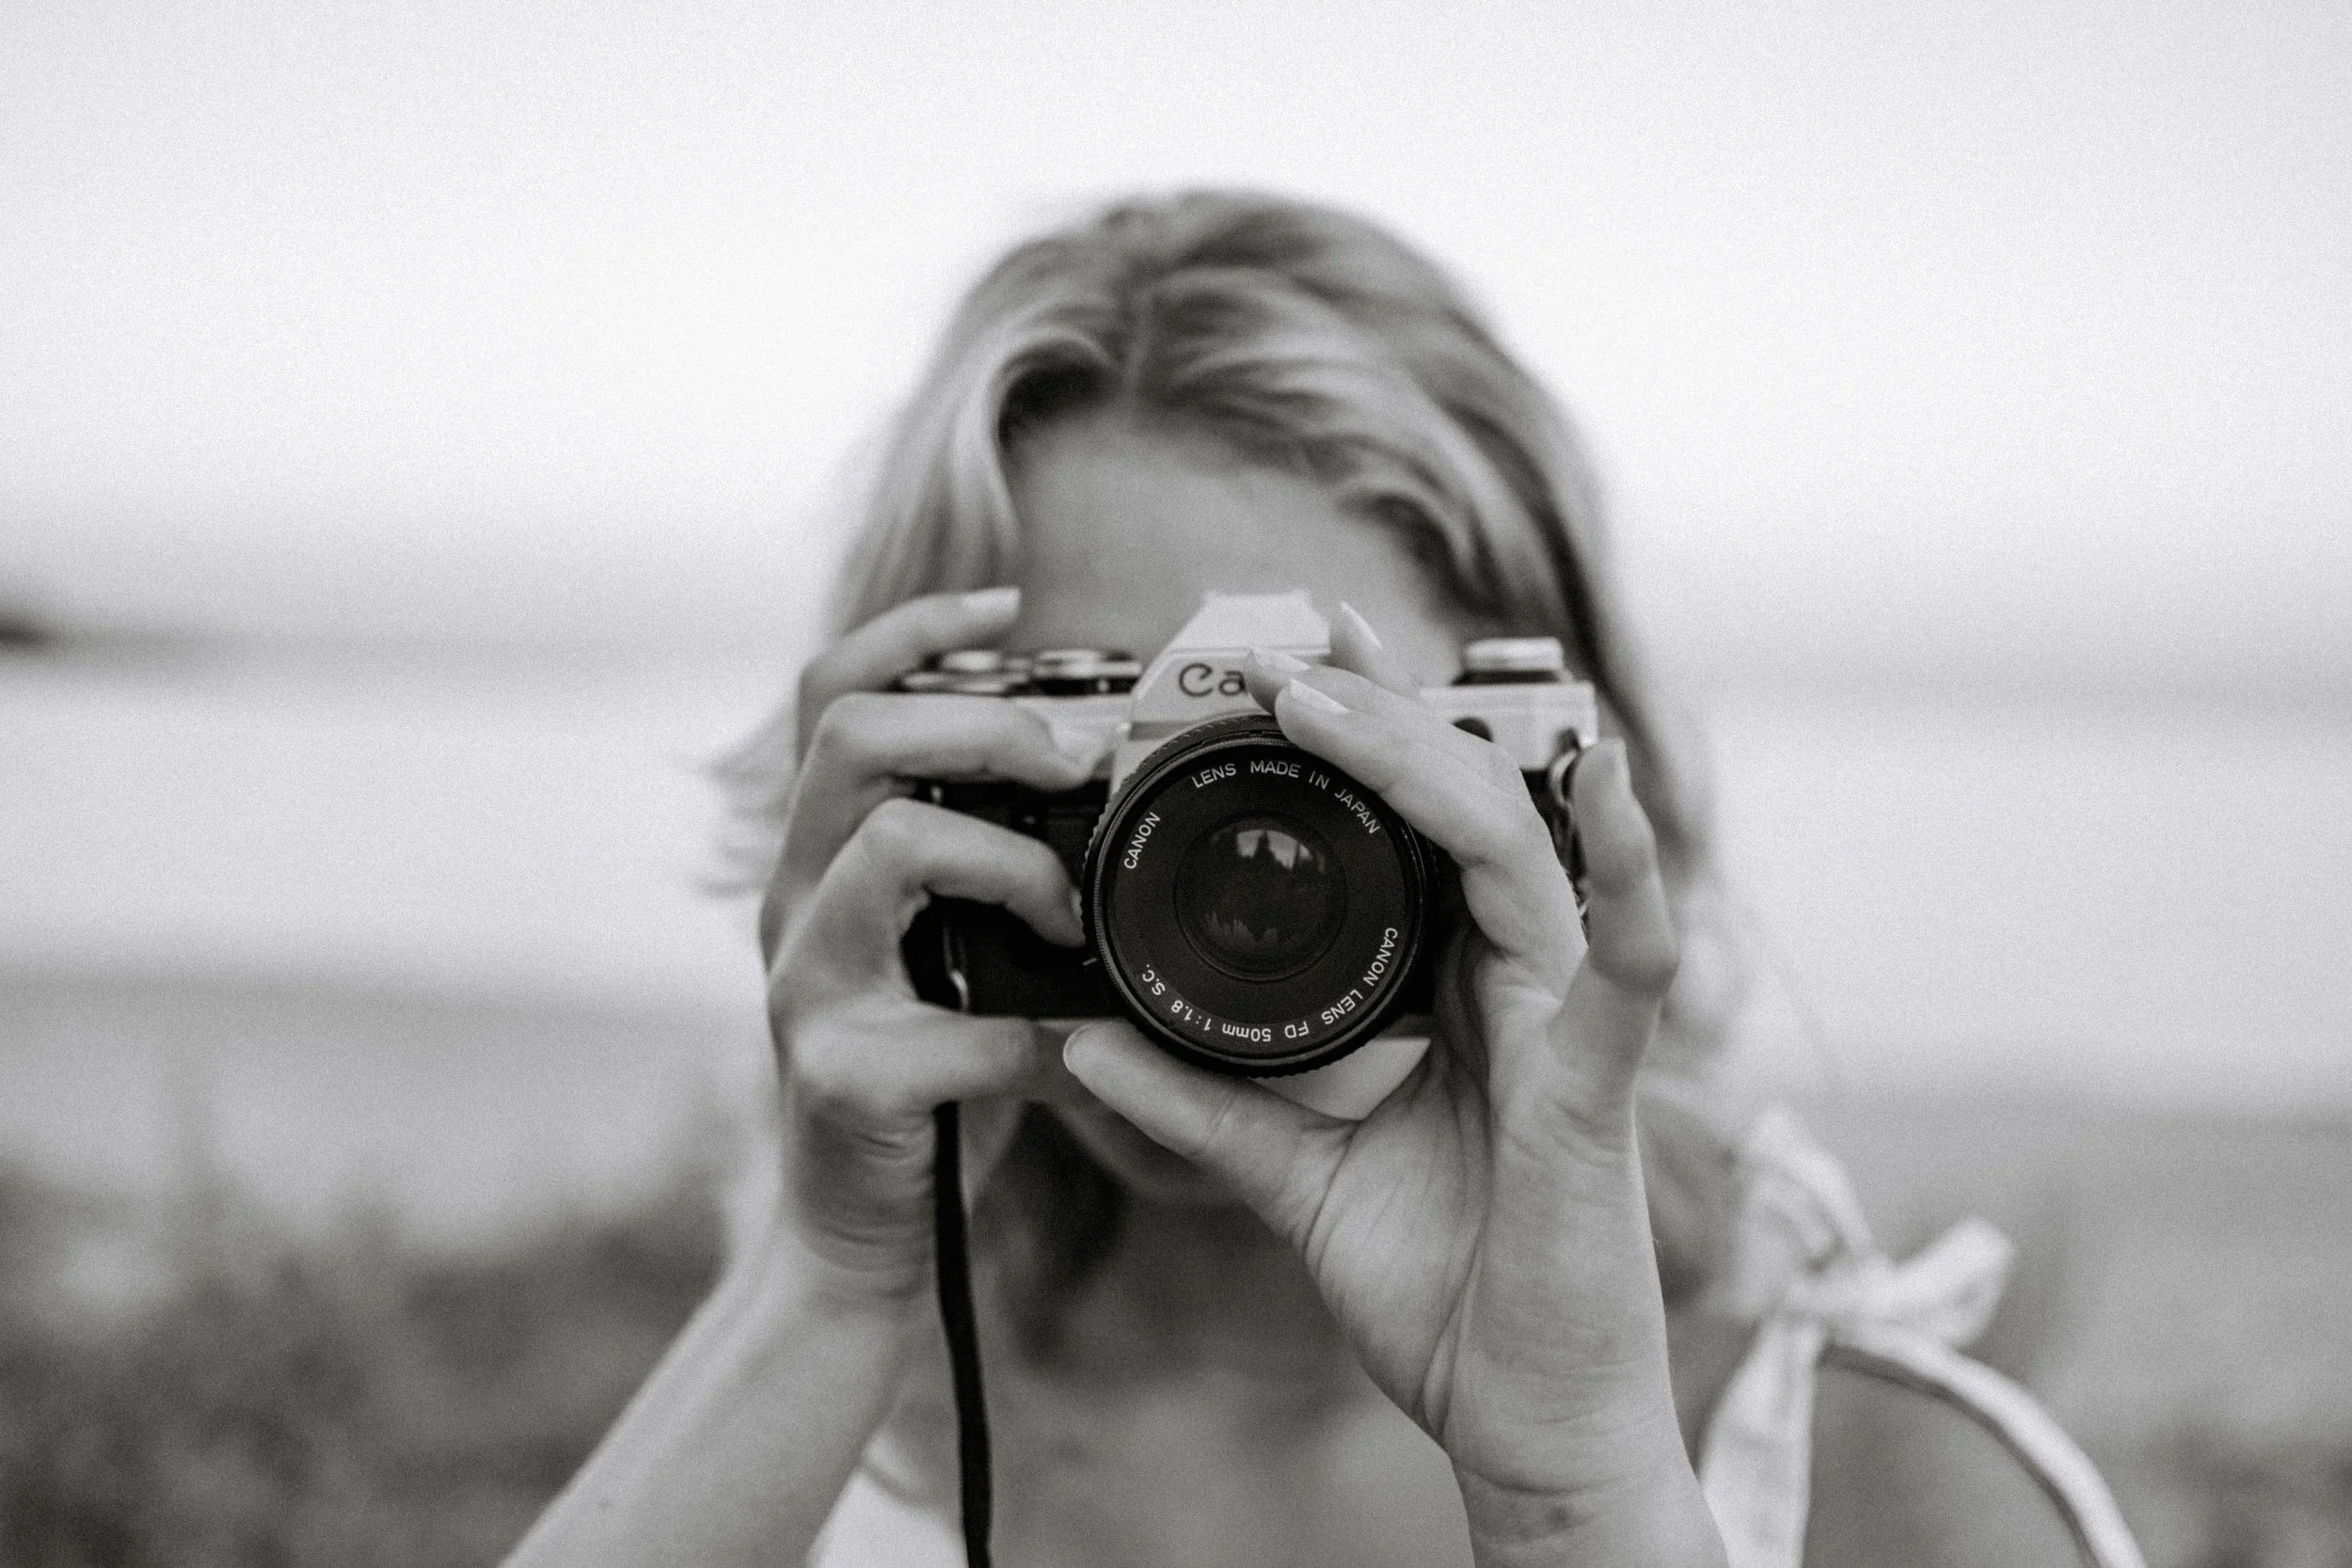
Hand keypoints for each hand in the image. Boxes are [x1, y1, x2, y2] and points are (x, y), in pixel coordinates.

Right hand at [762, 586, 1093, 1305]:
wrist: (866, 1240)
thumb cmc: (936, 1075)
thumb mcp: (959, 948)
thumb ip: (1001, 867)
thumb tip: (1124, 781)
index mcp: (824, 853)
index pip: (834, 692)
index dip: (912, 628)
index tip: (1013, 600)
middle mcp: (794, 900)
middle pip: (854, 736)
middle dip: (984, 723)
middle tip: (1079, 759)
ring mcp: (804, 986)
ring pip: (892, 846)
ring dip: (1012, 861)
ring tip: (1075, 911)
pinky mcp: (840, 1077)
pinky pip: (954, 1025)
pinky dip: (1036, 1037)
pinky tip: (1079, 1056)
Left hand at [1061, 606, 1720, 1562]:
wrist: (1519, 1420)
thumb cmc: (1441, 1291)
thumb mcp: (1292, 1177)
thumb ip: (1199, 1106)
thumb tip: (1079, 1040)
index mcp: (1454, 989)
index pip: (1404, 831)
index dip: (1352, 739)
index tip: (1265, 664)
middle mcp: (1515, 981)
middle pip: (1454, 805)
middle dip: (1374, 707)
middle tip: (1286, 632)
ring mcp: (1564, 1023)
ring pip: (1510, 848)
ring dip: (1422, 757)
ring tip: (1331, 689)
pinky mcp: (1596, 1088)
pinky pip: (1626, 965)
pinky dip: (1629, 873)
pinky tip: (1605, 784)